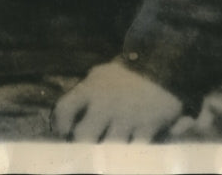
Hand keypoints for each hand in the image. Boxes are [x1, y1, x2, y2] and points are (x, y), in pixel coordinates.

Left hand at [51, 59, 182, 141]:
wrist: (160, 66)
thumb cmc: (124, 76)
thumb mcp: (99, 77)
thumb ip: (84, 97)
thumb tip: (63, 124)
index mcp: (90, 88)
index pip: (63, 109)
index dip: (60, 125)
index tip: (66, 134)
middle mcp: (105, 103)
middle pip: (84, 136)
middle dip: (84, 146)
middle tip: (88, 148)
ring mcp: (126, 117)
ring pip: (109, 149)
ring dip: (108, 153)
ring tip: (107, 153)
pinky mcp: (147, 127)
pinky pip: (134, 151)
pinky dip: (130, 155)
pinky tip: (130, 153)